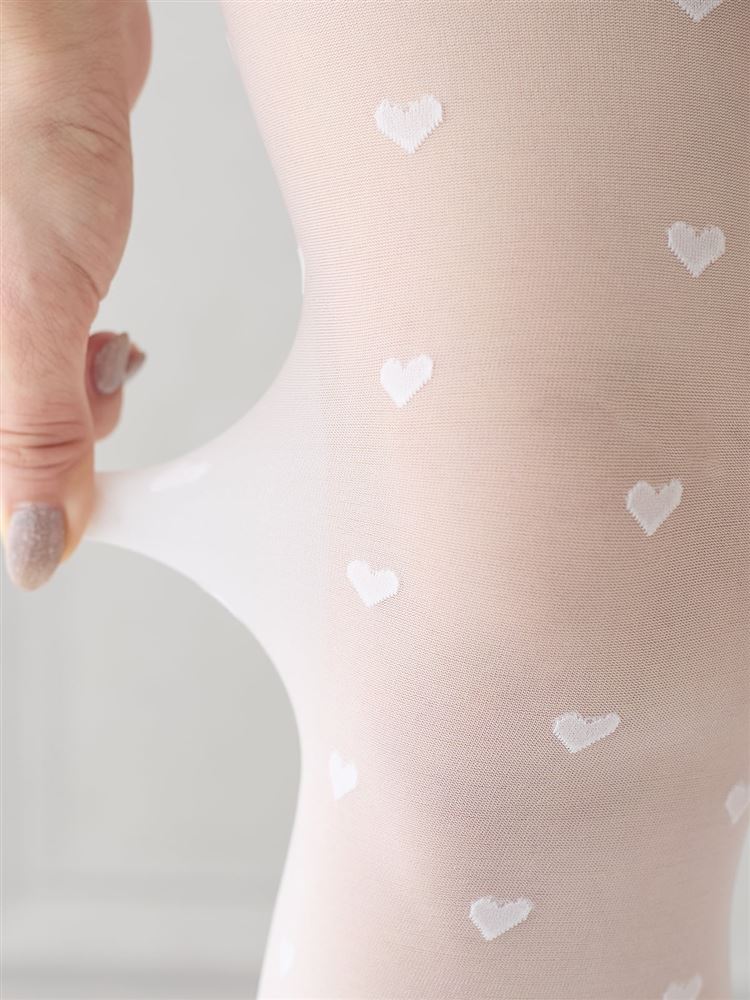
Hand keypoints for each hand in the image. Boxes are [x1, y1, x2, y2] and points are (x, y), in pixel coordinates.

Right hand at [1, 0, 151, 588]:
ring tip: (98, 354)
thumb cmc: (22, 141)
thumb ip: (31, 436)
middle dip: (59, 440)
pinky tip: (97, 336)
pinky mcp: (8, 298)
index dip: (25, 501)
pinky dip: (78, 364)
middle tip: (90, 393)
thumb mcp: (28, 314)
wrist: (48, 46)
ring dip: (76, 401)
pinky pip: (40, 366)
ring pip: (24, 408)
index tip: (73, 508)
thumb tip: (31, 546)